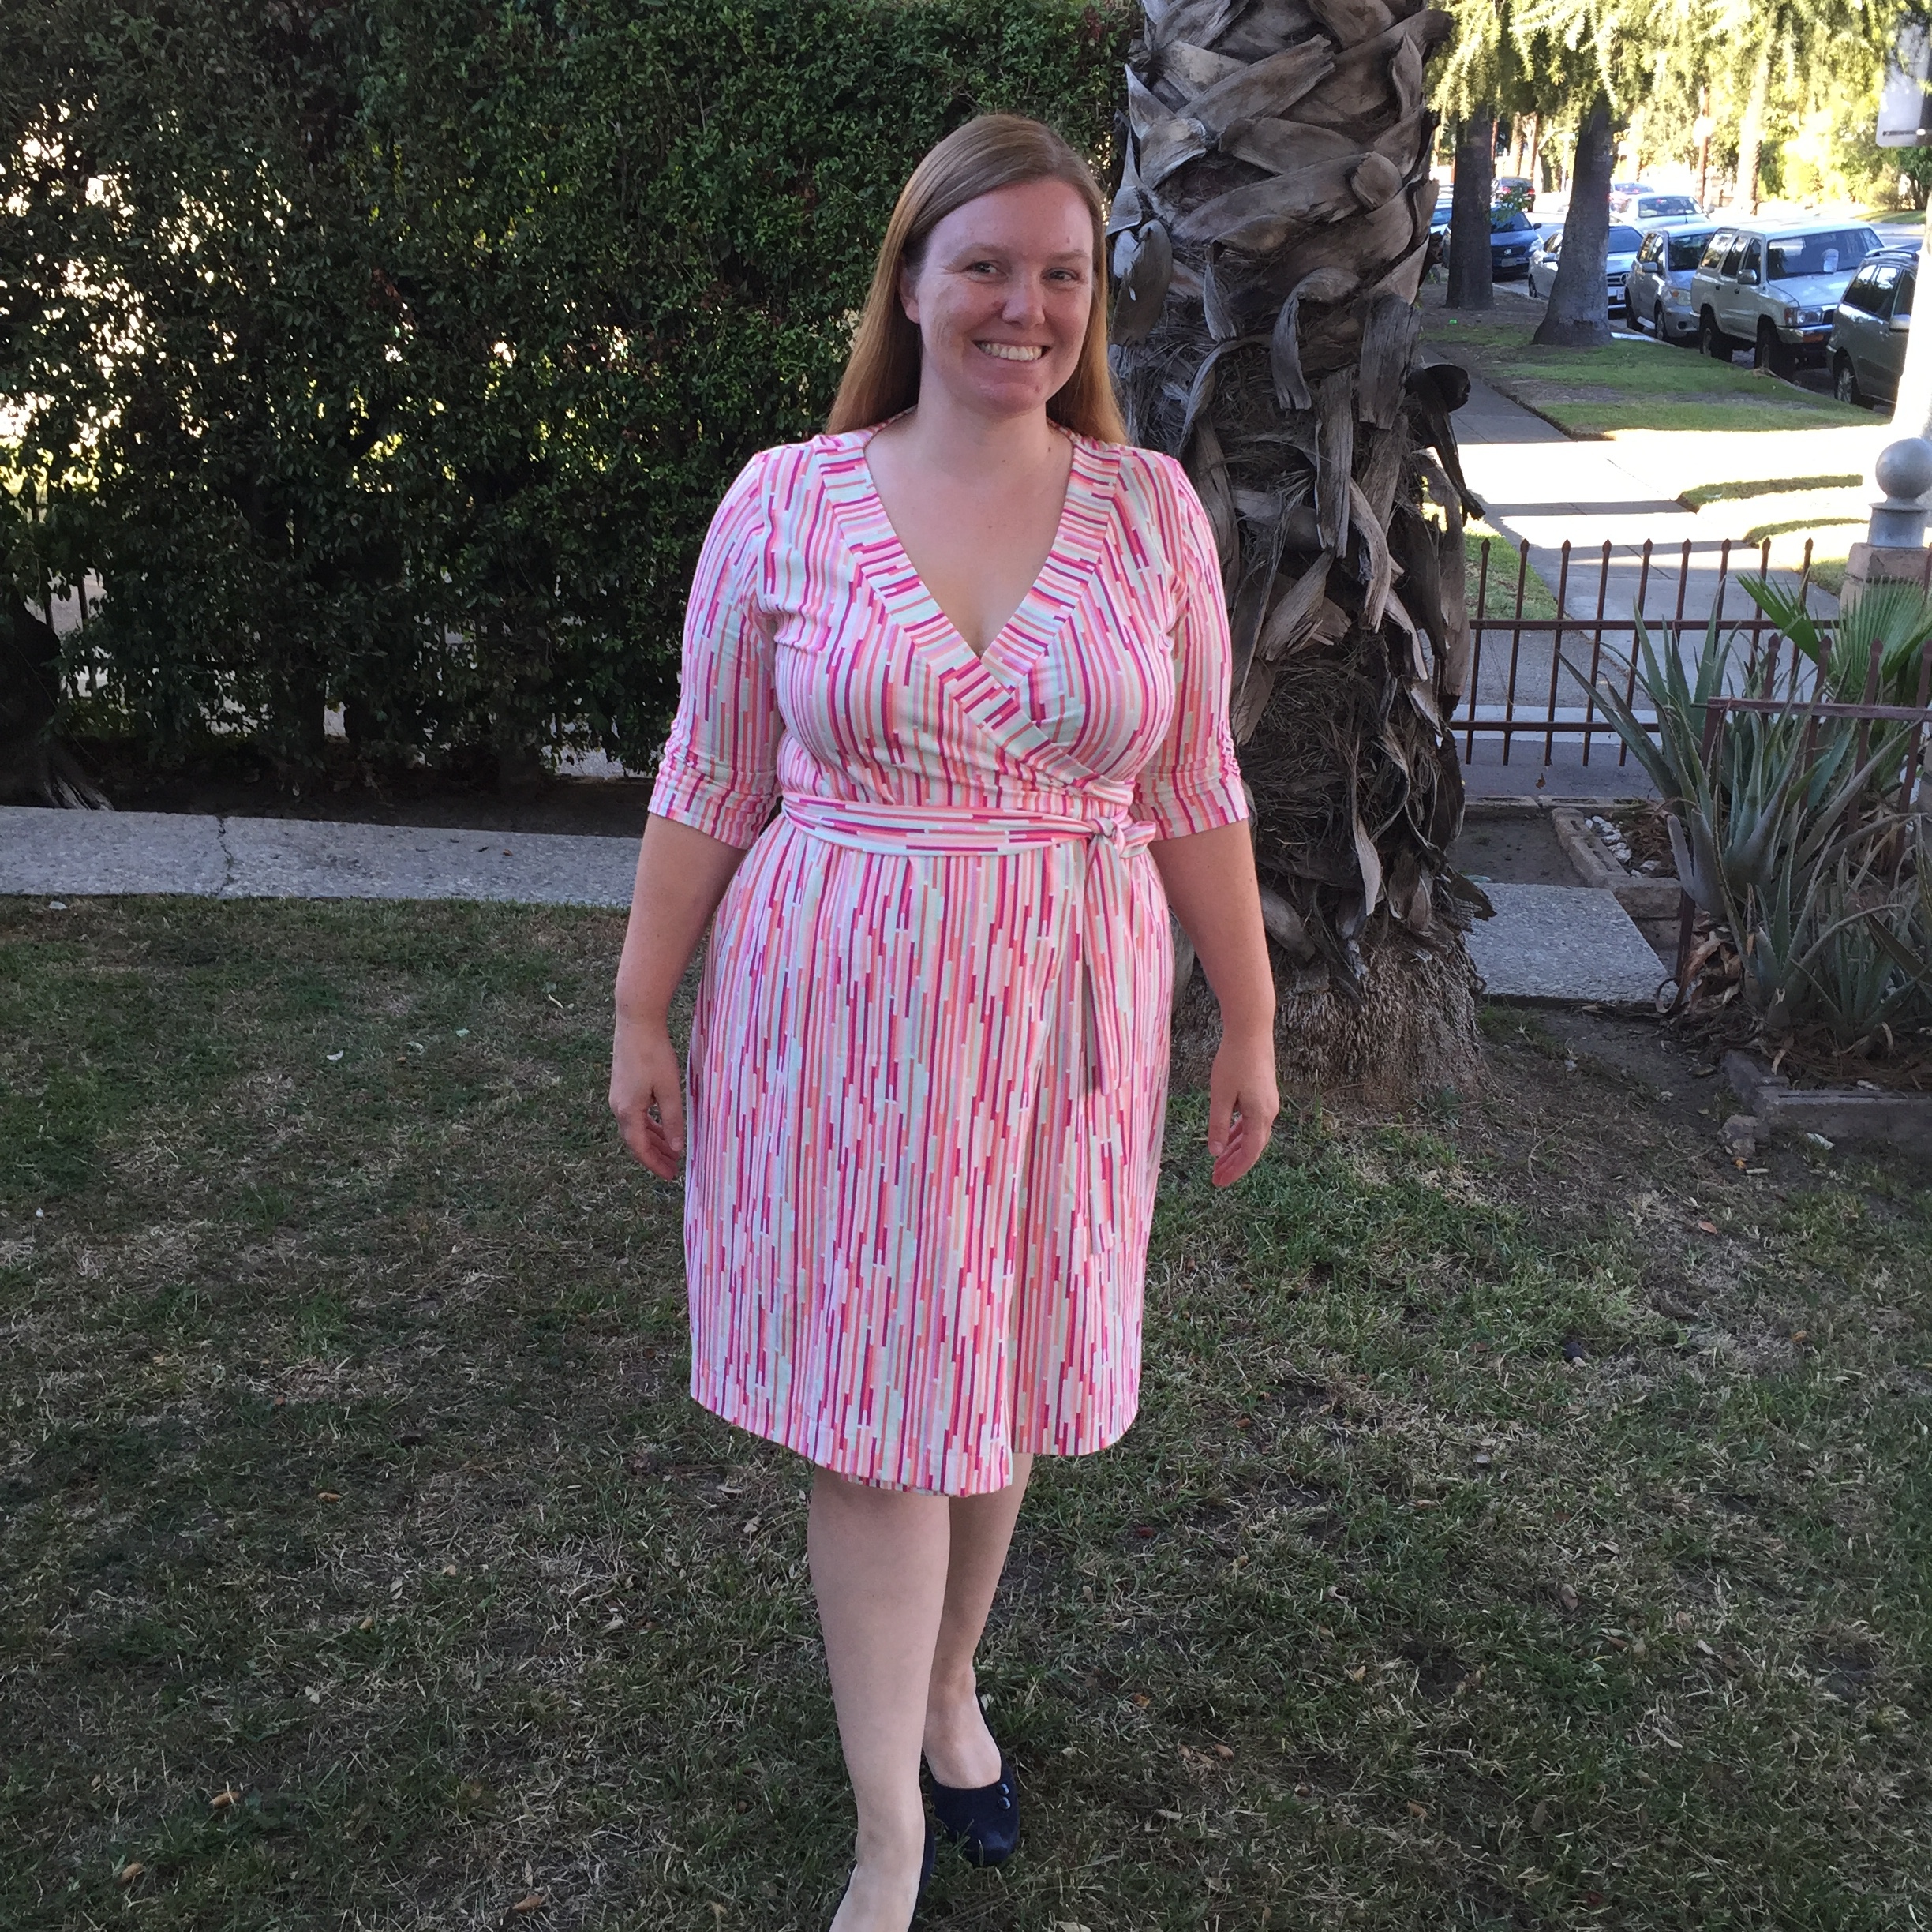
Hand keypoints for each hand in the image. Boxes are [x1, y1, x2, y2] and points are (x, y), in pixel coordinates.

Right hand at [610, 1013, 685, 1178]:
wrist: (636, 1023)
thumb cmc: (654, 1054)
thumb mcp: (669, 1090)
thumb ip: (672, 1121)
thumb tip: (675, 1148)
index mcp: (628, 1111)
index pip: (640, 1148)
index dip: (655, 1164)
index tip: (670, 1176)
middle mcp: (618, 1107)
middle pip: (636, 1141)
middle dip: (654, 1156)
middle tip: (673, 1168)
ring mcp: (618, 1097)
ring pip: (635, 1127)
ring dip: (652, 1140)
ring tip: (670, 1151)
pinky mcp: (621, 1086)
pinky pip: (635, 1114)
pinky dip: (648, 1125)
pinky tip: (660, 1126)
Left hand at [1206, 1028, 1277, 1187]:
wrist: (1251, 1031)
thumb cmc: (1234, 1060)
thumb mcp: (1221, 1095)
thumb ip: (1218, 1125)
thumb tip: (1215, 1152)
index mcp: (1260, 1115)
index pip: (1249, 1153)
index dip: (1235, 1170)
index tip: (1220, 1182)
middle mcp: (1269, 1112)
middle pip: (1252, 1148)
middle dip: (1234, 1164)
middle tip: (1216, 1179)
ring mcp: (1268, 1104)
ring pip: (1252, 1135)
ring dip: (1236, 1150)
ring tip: (1218, 1163)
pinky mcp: (1263, 1095)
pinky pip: (1251, 1122)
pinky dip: (1239, 1134)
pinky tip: (1227, 1139)